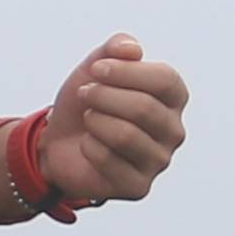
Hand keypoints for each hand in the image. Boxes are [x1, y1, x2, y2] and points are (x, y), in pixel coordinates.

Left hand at [33, 35, 188, 207]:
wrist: (60, 142)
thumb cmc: (87, 103)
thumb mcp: (97, 67)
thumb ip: (116, 49)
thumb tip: (132, 49)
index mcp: (173, 99)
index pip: (166, 80)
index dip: (127, 71)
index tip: (96, 69)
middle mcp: (173, 131)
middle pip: (144, 108)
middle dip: (104, 96)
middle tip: (84, 94)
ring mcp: (158, 161)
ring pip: (125, 135)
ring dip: (95, 120)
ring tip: (88, 117)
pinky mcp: (138, 187)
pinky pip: (108, 160)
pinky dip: (88, 146)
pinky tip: (87, 144)